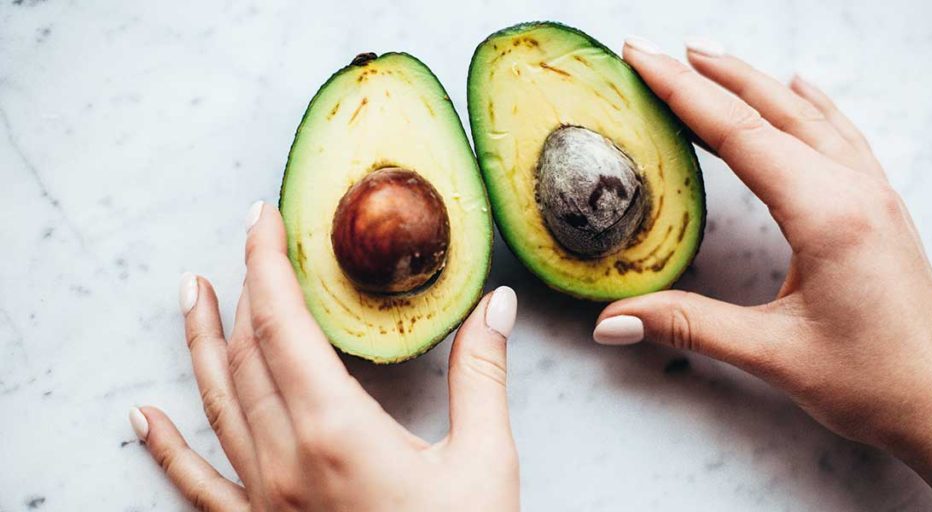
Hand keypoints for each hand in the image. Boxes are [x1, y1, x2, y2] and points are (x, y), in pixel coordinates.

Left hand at [129, 203, 518, 510]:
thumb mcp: (485, 462)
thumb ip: (482, 376)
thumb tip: (493, 306)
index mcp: (337, 431)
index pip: (284, 325)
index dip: (268, 265)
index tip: (262, 219)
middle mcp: (287, 459)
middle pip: (245, 354)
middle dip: (241, 288)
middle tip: (243, 239)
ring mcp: (266, 497)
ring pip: (216, 404)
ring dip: (200, 344)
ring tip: (190, 293)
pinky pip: (198, 484)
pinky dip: (166, 448)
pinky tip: (143, 418)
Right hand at [593, 37, 931, 510]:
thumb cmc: (872, 383)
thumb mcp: (771, 353)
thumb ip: (687, 325)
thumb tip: (613, 321)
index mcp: (826, 214)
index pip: (740, 134)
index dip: (684, 92)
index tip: (644, 58)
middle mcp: (854, 191)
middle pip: (772, 110)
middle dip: (712, 74)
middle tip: (660, 50)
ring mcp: (874, 195)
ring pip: (808, 116)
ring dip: (755, 83)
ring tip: (711, 59)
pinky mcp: (881, 209)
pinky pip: (841, 136)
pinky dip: (809, 105)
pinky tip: (800, 89)